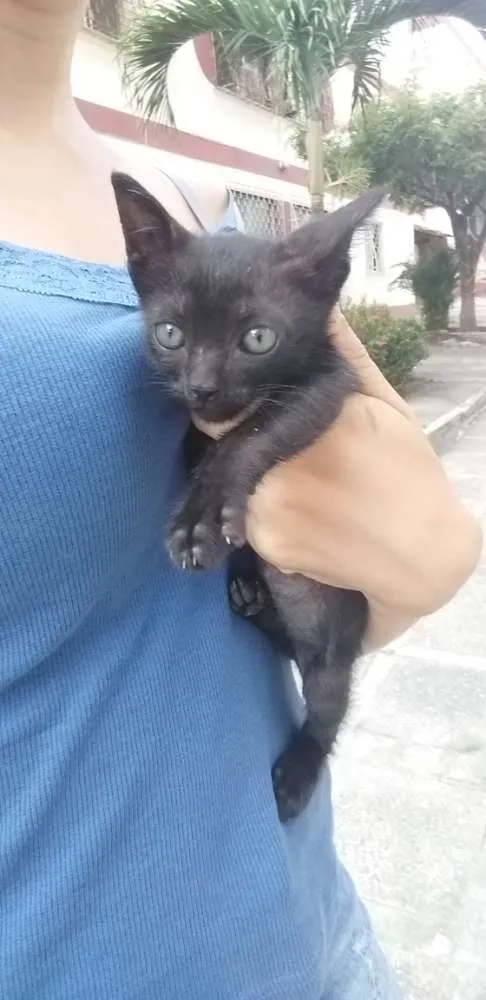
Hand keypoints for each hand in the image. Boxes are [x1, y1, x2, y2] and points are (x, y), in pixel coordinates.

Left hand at [244, 311, 481, 649]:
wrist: (424, 556)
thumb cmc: (408, 472)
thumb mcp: (384, 404)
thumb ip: (345, 354)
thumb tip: (322, 306)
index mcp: (313, 417)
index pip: (240, 398)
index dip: (241, 400)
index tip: (255, 405)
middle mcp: (283, 461)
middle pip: (230, 441)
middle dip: (247, 443)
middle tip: (295, 458)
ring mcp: (271, 506)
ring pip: (235, 483)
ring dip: (256, 483)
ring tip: (311, 491)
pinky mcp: (268, 544)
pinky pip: (248, 521)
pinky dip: (268, 518)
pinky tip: (310, 518)